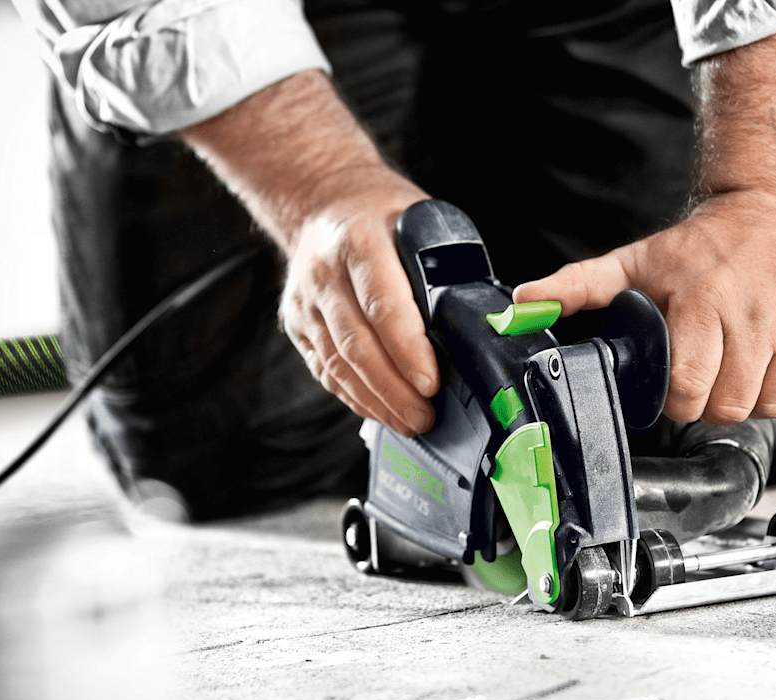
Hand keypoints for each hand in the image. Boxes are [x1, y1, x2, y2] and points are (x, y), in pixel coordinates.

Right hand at [181, 71, 439, 435]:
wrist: (322, 201)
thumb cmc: (382, 214)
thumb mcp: (421, 221)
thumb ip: (443, 267)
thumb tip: (478, 322)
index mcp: (358, 242)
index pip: (383, 305)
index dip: (407, 350)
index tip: (431, 383)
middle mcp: (323, 274)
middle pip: (356, 345)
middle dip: (394, 389)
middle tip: (425, 416)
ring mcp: (305, 302)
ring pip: (337, 365)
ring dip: (375, 401)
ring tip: (409, 422)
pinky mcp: (297, 324)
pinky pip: (325, 370)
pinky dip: (353, 396)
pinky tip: (380, 410)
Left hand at [513, 190, 775, 423]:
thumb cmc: (701, 245)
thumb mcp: (634, 263)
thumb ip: (575, 288)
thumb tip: (519, 306)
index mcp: (704, 301)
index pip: (691, 391)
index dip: (680, 401)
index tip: (678, 386)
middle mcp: (758, 311)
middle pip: (732, 404)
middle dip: (714, 401)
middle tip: (710, 373)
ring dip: (756, 396)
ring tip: (743, 362)